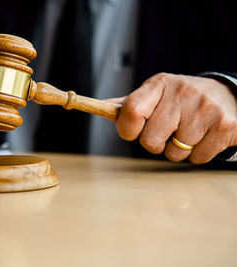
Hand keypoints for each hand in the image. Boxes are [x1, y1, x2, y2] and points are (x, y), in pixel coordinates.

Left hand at [115, 73, 236, 163]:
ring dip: (178, 150)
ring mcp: (205, 109)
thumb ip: (130, 104)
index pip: (130, 111)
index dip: (126, 129)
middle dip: (155, 144)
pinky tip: (204, 136)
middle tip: (168, 131)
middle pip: (149, 141)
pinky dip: (198, 154)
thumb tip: (103, 107)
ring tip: (189, 131)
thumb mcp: (156, 94)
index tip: (132, 132)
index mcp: (160, 84)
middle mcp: (182, 93)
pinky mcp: (225, 126)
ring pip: (173, 154)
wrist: (228, 96)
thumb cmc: (182, 99)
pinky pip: (197, 159)